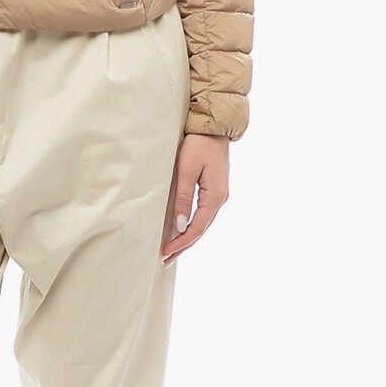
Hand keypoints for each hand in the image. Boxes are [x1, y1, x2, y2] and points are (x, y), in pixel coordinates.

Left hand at [161, 134, 229, 263]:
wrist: (214, 126)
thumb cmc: (199, 144)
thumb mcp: (186, 170)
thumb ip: (182, 198)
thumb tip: (180, 225)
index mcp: (215, 196)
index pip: (197, 228)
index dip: (181, 242)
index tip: (165, 252)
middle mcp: (220, 199)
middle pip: (201, 230)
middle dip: (183, 245)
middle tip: (165, 259)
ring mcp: (218, 195)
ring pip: (202, 224)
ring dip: (188, 238)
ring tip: (172, 250)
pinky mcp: (214, 190)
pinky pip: (203, 214)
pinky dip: (192, 226)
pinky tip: (182, 231)